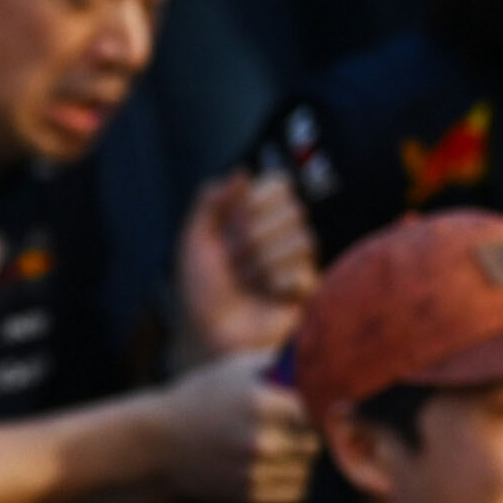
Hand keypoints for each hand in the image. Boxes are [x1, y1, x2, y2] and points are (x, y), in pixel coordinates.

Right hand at [154, 349, 314, 502]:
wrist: (156, 443)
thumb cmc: (201, 397)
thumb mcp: (235, 368)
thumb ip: (282, 363)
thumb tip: (324, 355)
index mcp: (259, 402)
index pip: (319, 409)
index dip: (318, 408)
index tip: (309, 406)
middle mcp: (260, 439)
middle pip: (315, 441)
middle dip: (305, 433)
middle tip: (285, 426)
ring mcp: (254, 471)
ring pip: (307, 467)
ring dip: (297, 458)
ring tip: (272, 446)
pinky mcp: (249, 496)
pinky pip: (295, 491)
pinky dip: (289, 480)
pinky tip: (267, 466)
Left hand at [176, 170, 313, 362]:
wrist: (207, 331)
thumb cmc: (200, 288)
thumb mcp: (194, 240)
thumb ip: (212, 201)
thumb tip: (242, 172)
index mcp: (254, 218)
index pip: (279, 185)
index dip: (256, 202)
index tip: (231, 224)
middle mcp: (279, 235)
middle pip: (294, 210)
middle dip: (255, 236)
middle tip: (235, 259)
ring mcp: (296, 261)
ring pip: (304, 239)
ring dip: (265, 262)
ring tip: (248, 280)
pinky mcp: (308, 289)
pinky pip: (306, 272)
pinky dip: (278, 283)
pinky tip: (266, 293)